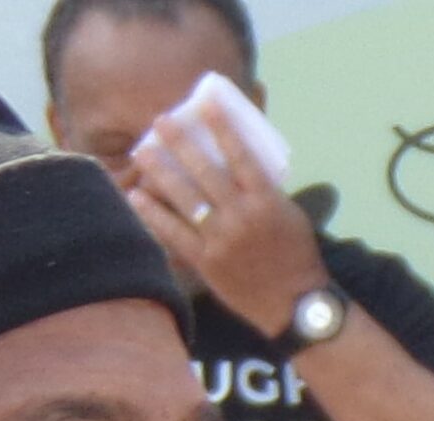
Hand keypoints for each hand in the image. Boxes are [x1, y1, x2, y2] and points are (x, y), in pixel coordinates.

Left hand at [126, 106, 327, 337]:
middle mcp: (241, 216)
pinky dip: (154, 214)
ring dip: (161, 172)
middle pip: (205, 172)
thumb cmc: (296, 254)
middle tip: (160, 121)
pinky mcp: (207, 262)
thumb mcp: (288, 213)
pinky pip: (174, 233)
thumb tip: (237, 161)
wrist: (294, 304)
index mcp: (266, 200)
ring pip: (185, 199)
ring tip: (142, 151)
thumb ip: (262, 188)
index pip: (241, 155)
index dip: (222, 127)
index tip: (205, 103)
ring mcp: (221, 240)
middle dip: (181, 143)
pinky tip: (137, 196)